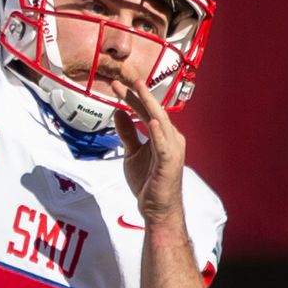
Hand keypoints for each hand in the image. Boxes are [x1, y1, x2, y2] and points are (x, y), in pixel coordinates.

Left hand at [114, 79, 186, 225]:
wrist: (157, 209)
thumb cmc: (149, 182)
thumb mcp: (132, 154)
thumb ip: (128, 133)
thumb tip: (118, 114)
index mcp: (163, 135)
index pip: (146, 110)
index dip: (132, 96)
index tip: (116, 84)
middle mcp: (171, 138)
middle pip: (153, 110)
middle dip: (139, 93)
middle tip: (126, 78)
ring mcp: (172, 149)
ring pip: (159, 121)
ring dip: (148, 104)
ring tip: (139, 88)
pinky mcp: (169, 162)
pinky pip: (163, 144)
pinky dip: (157, 131)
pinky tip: (149, 120)